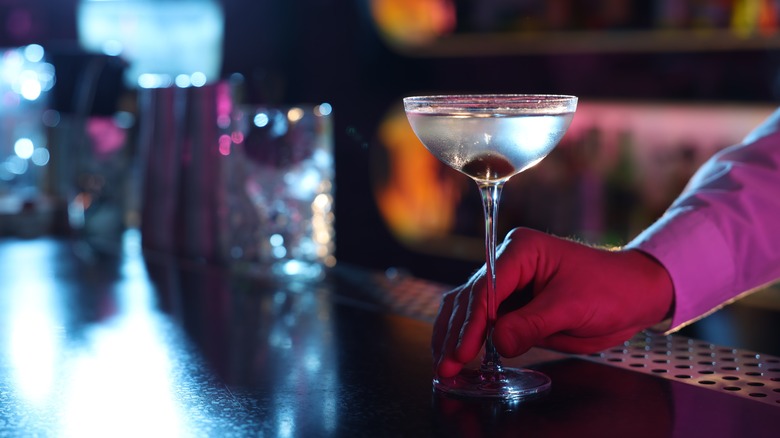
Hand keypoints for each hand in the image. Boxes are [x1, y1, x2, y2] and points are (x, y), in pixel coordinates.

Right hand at [432, 227, 673, 377]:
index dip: (473, 323)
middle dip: (456, 333)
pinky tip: (458, 358)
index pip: (487, 288)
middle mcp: (508, 264)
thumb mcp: (573, 306)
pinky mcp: (512, 307)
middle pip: (469, 298)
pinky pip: (484, 324)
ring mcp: (507, 286)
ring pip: (467, 310)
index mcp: (521, 250)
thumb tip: (498, 343)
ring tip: (444, 367)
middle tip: (446, 366)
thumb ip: (533, 323)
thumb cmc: (611, 289)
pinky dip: (469, 340)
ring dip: (453, 337)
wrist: (633, 295)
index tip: (462, 351)